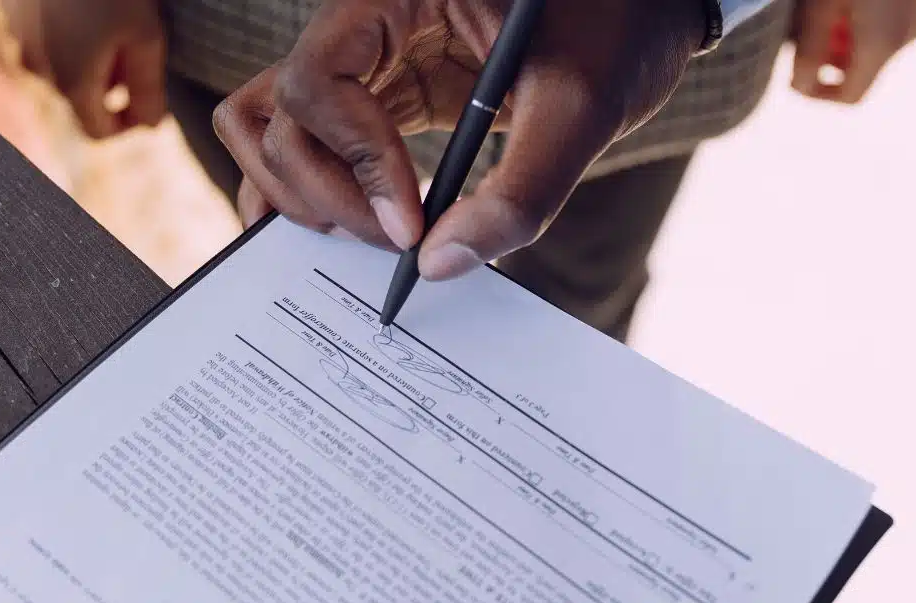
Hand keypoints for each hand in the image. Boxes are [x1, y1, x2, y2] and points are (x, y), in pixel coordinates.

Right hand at [0, 0, 165, 136]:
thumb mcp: (146, 38)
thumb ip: (148, 90)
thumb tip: (151, 126)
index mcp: (73, 84)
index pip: (99, 132)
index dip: (128, 126)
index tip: (149, 105)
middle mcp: (39, 71)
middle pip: (81, 100)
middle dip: (113, 87)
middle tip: (139, 52)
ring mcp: (21, 43)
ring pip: (64, 71)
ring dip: (92, 62)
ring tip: (116, 24)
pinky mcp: (14, 18)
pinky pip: (48, 45)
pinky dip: (71, 40)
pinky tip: (90, 11)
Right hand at [215, 0, 705, 279]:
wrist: (640, 13)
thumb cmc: (619, 30)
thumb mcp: (583, 107)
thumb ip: (520, 193)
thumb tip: (439, 264)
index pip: (319, 78)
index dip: (356, 160)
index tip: (410, 227)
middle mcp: (368, 21)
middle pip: (282, 111)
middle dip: (327, 192)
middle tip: (397, 245)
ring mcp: (371, 61)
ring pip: (275, 123)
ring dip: (300, 190)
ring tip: (367, 237)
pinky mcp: (387, 97)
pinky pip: (318, 139)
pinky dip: (319, 188)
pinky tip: (347, 228)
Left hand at [790, 0, 915, 102]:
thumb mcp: (819, 7)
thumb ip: (808, 53)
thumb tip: (799, 87)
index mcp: (883, 43)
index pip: (849, 96)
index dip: (818, 94)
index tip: (798, 77)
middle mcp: (910, 33)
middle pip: (862, 67)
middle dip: (830, 57)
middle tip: (807, 30)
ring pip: (877, 43)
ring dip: (848, 36)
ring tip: (827, 8)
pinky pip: (892, 22)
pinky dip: (868, 19)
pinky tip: (850, 0)